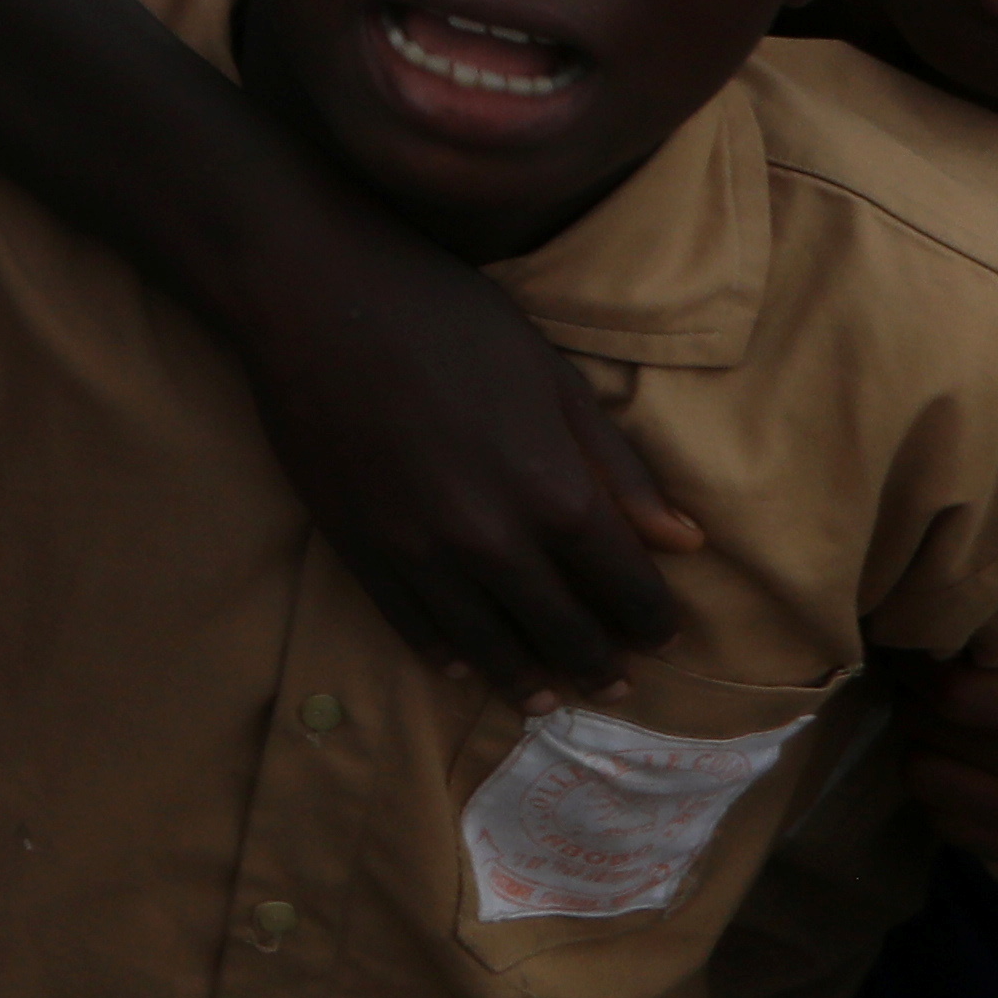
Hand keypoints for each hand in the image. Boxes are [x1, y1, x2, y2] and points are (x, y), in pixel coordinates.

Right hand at [231, 196, 697, 689]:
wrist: (314, 298)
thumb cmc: (447, 322)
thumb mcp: (553, 380)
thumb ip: (617, 468)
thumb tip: (684, 542)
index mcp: (554, 493)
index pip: (626, 586)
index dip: (653, 618)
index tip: (663, 635)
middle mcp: (491, 540)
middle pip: (562, 628)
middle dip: (599, 662)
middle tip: (617, 684)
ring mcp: (417, 551)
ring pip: (486, 643)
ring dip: (525, 678)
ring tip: (547, 698)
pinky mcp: (358, 547)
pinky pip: (411, 623)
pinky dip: (444, 653)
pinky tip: (464, 666)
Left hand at [903, 650, 997, 897]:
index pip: (964, 696)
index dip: (923, 667)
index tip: (919, 645)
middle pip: (934, 738)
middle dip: (912, 702)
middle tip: (918, 682)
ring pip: (930, 789)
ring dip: (921, 751)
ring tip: (936, 726)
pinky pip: (960, 835)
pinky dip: (945, 799)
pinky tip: (963, 771)